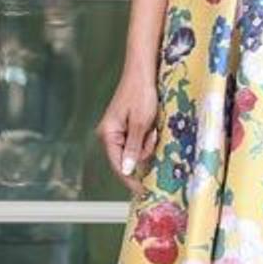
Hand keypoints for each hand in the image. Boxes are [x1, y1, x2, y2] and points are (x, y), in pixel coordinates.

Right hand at [97, 67, 159, 193]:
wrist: (143, 72)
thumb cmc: (141, 94)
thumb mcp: (141, 123)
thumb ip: (134, 148)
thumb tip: (126, 170)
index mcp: (108, 134)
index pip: (118, 165)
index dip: (131, 179)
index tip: (144, 191)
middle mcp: (110, 134)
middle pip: (128, 158)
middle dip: (144, 151)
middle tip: (153, 135)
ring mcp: (118, 130)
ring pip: (136, 149)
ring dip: (147, 143)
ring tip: (153, 127)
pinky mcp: (128, 125)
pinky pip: (138, 140)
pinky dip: (147, 137)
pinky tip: (152, 127)